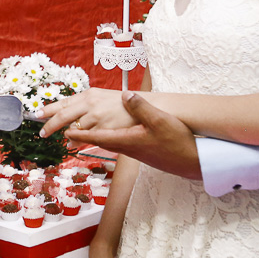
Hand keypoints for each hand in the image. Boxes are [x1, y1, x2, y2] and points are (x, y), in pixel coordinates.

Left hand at [37, 88, 133, 137]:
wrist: (146, 108)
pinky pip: (88, 139)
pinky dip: (80, 141)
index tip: (36, 114)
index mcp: (88, 95)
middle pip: (63, 116)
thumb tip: (67, 115)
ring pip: (74, 130)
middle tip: (42, 133)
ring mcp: (98, 117)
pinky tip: (76, 144)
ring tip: (65, 140)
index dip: (47, 110)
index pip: (63, 102)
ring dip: (68, 136)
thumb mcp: (102, 97)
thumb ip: (84, 105)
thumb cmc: (122, 104)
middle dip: (50, 126)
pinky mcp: (106, 129)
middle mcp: (91, 104)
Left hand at [68, 91, 202, 180]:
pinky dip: (109, 138)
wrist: (193, 162)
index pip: (97, 137)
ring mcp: (134, 151)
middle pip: (98, 141)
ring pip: (108, 143)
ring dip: (94, 138)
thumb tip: (125, 96)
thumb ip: (141, 107)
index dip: (80, 134)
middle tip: (65, 133)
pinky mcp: (142, 151)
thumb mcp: (159, 120)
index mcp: (126, 140)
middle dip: (81, 137)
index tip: (65, 132)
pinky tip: (111, 136)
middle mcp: (127, 148)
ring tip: (82, 134)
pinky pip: (119, 144)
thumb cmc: (177, 142)